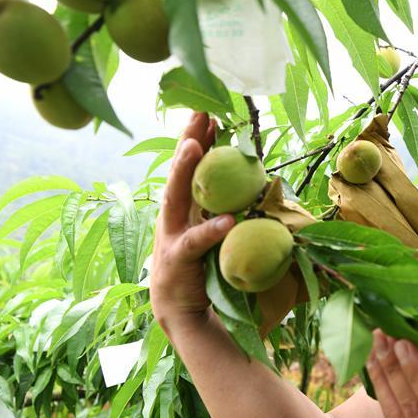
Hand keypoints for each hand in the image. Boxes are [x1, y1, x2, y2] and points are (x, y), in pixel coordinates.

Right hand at [150, 112, 234, 332]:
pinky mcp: (178, 259)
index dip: (196, 138)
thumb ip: (218, 205)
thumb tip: (247, 178)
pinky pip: (196, 242)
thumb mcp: (207, 228)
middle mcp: (172, 214)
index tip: (207, 111)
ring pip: (176, 197)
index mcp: (182, 206)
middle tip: (199, 112)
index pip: (188, 166)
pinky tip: (227, 219)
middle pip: (178, 171)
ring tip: (194, 146)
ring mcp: (170, 234)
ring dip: (185, 171)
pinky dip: (210, 230)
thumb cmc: (199, 264)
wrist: (179, 307)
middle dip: (187, 140)